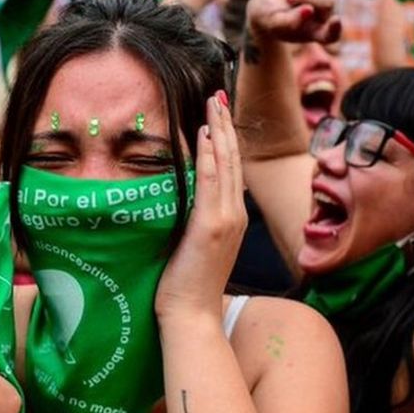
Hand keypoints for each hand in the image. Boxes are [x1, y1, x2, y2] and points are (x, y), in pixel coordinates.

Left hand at [155, 92, 246, 321]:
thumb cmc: (185, 287)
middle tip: (218, 95)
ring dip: (219, 130)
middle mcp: (236, 215)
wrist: (191, 317)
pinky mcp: (211, 226)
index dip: (227, 139)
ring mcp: (227, 220)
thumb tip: (178, 204)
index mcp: (232, 219)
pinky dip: (210, 155)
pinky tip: (205, 133)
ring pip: (226, 163)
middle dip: (225, 125)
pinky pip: (212, 181)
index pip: (231, 170)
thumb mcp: (193, 248)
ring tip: (214, 103)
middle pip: (233, 159)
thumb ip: (193, 223)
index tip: (218, 114)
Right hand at [246, 0, 341, 44]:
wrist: (264, 3)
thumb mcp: (274, 23)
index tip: (335, 20)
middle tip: (289, 1)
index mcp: (314, 33)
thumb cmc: (268, 18)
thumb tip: (310, 10)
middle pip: (328, 1)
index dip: (334, 29)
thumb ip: (290, 21)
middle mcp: (324, 17)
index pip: (331, 36)